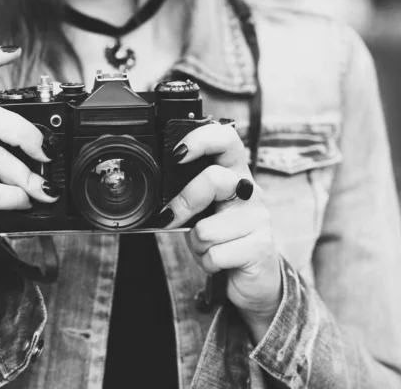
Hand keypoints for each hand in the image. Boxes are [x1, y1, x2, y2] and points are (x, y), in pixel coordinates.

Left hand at [161, 123, 281, 340]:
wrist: (254, 279)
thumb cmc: (223, 240)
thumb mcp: (203, 213)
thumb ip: (189, 198)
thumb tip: (160, 199)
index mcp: (235, 176)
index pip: (227, 140)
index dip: (201, 140)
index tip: (178, 154)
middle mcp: (250, 192)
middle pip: (214, 180)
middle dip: (185, 203)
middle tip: (172, 218)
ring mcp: (258, 219)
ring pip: (206, 229)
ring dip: (198, 245)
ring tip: (210, 248)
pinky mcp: (260, 247)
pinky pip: (215, 254)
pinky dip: (208, 263)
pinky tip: (221, 262)